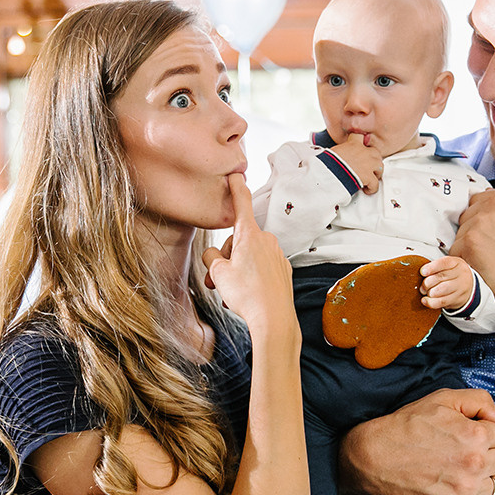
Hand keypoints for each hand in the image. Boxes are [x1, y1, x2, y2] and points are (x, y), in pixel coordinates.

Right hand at [202, 174, 294, 331]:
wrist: (274, 319)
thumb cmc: (246, 294)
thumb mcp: (218, 273)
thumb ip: (212, 258)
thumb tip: (215, 256)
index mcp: (250, 235)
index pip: (241, 204)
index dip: (236, 188)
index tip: (235, 174)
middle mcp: (266, 241)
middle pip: (237, 241)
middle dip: (224, 259)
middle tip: (215, 282)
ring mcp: (277, 256)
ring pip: (248, 257)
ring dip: (235, 272)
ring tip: (229, 294)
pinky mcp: (283, 271)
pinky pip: (260, 269)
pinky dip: (250, 279)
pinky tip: (246, 296)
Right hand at [330, 134, 383, 194]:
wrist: (329, 172)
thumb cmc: (328, 163)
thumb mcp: (334, 152)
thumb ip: (342, 152)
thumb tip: (339, 157)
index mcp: (353, 143)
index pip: (361, 137)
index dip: (363, 144)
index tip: (362, 149)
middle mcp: (364, 152)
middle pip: (376, 154)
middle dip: (373, 161)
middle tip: (368, 168)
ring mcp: (368, 164)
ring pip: (380, 167)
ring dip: (376, 174)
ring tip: (370, 179)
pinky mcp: (369, 177)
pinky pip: (375, 184)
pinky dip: (372, 188)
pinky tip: (366, 190)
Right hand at [339, 388, 494, 494]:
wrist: (377, 455)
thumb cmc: (410, 425)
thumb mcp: (443, 398)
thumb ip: (480, 401)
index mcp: (475, 435)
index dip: (489, 433)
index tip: (474, 435)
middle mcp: (474, 464)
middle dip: (492, 454)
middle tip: (471, 453)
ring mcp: (464, 491)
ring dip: (490, 480)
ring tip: (471, 474)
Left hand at [419, 256, 474, 311]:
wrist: (468, 286)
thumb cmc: (453, 274)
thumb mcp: (448, 266)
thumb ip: (436, 267)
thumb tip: (422, 273)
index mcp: (456, 263)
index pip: (444, 263)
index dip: (431, 268)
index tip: (422, 272)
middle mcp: (460, 274)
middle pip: (441, 277)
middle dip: (427, 283)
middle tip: (422, 286)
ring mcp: (460, 287)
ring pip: (441, 290)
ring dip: (429, 292)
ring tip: (425, 292)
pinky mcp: (458, 299)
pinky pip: (442, 301)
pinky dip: (431, 302)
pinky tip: (425, 300)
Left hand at [452, 187, 494, 317]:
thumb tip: (480, 209)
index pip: (478, 201)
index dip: (483, 222)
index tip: (494, 237)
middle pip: (467, 216)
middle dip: (475, 234)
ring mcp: (481, 221)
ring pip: (460, 234)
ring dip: (469, 248)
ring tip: (493, 261)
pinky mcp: (470, 241)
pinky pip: (455, 251)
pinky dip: (466, 262)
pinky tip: (486, 269)